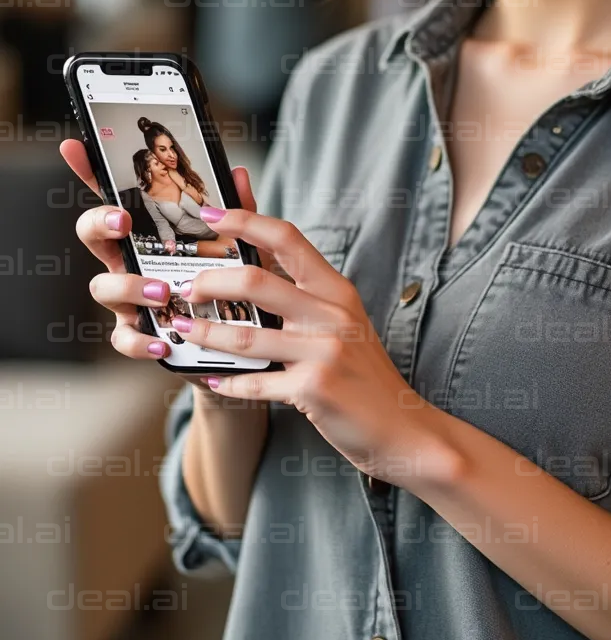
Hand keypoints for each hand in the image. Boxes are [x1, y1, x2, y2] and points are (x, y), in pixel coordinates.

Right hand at [57, 139, 279, 408]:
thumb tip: (238, 174)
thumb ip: (237, 214)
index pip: (113, 195)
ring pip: (102, 285)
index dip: (89, 171)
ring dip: (128, 286)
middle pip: (91, 233)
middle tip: (123, 221)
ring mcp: (127, 298)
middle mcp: (128, 261)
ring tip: (162, 290)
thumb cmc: (227, 283)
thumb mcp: (237, 245)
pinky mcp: (137, 334)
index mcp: (146, 232)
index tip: (74, 146)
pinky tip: (162, 342)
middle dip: (99, 222)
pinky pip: (122, 338)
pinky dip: (138, 342)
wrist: (238, 342)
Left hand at [169, 208, 456, 485]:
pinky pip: (255, 382)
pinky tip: (210, 378)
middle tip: (188, 289)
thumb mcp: (343, 322)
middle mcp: (331, 314)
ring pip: (245, 335)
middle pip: (256, 282)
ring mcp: (323, 351)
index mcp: (336, 290)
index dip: (246, 220)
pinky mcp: (313, 388)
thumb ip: (305, 295)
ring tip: (181, 328)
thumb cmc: (363, 372)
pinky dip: (228, 382)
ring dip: (204, 332)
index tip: (212, 212)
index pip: (288, 238)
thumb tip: (254, 269)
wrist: (401, 427)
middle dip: (211, 282)